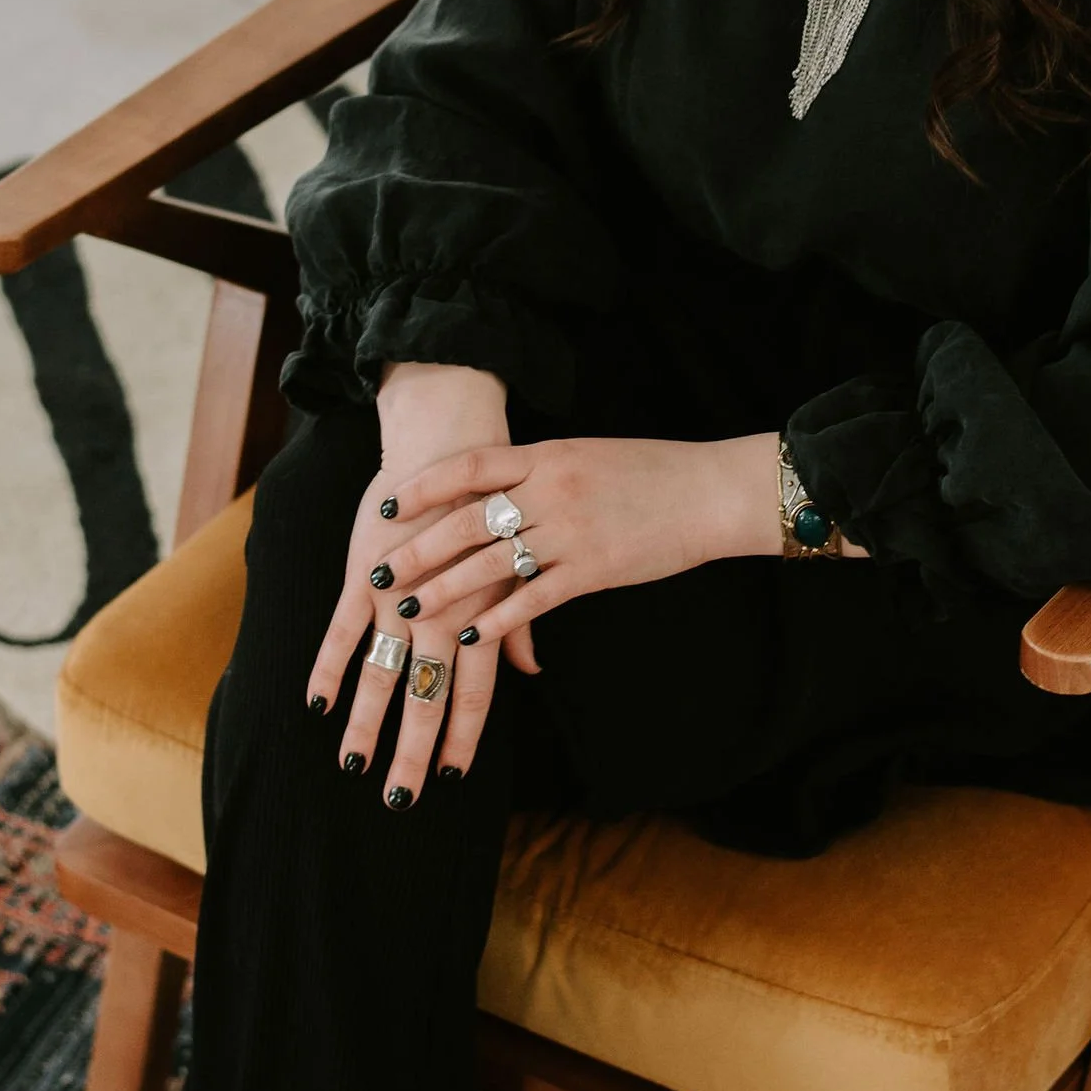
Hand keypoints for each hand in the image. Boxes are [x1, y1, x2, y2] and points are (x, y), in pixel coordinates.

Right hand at [307, 361, 512, 801]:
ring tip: (353, 768)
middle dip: (410, 752)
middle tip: (399, 802)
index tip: (450, 779)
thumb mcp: (513, 565)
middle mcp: (441, 613)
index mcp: (481, 614)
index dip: (461, 739)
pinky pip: (341, 630)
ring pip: (380, 674)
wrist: (454, 442)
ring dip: (365, 725)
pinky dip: (329, 668)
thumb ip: (520, 622)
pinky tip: (317, 706)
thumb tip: (533, 672)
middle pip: (424, 696)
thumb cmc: (491, 506)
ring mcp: (398, 596)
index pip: (473, 693)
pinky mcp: (363, 573)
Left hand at [309, 429, 785, 803]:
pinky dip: (498, 621)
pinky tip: (470, 637)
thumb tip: (500, 485)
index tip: (387, 504)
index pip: (469, 466)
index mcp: (547, 454)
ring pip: (490, 563)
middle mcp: (551, 489)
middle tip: (379, 571)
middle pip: (467, 520)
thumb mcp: (587, 456)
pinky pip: (532, 598)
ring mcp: (570, 531)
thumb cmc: (652, 471)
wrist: (710, 492)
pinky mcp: (592, 570)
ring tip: (408, 610)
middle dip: (418, 548)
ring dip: (444, 589)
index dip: (423, 487)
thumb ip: (543, 470)